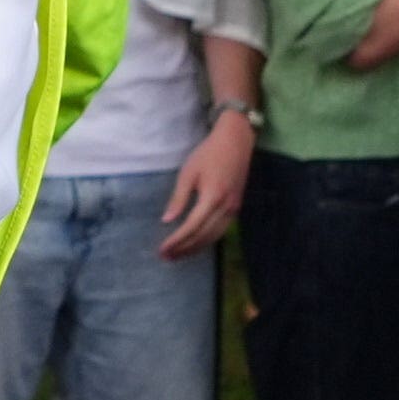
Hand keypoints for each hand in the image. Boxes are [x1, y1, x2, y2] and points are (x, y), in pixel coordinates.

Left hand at [156, 110, 252, 258]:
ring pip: (214, 236)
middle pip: (204, 236)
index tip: (162, 250)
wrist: (236, 141)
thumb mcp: (188, 174)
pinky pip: (220, 230)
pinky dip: (206, 240)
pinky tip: (194, 243)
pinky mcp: (236, 207)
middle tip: (166, 257)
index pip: (192, 227)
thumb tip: (167, 221)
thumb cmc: (208, 154)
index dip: (176, 241)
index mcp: (212, 198)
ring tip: (177, 255)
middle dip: (184, 249)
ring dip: (195, 248)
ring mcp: (234, 208)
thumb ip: (178, 199)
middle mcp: (226, 207)